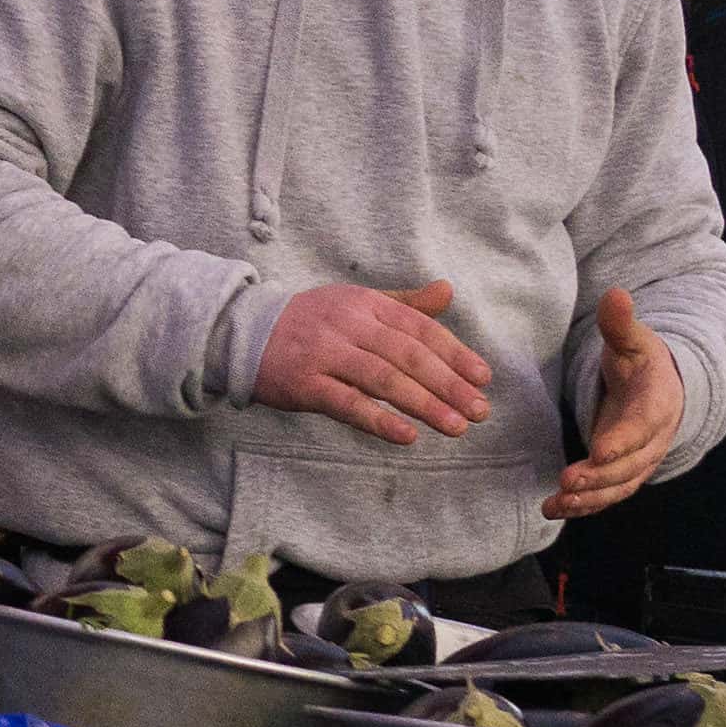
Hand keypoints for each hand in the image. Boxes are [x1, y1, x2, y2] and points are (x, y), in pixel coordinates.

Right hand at [255, 280, 493, 446]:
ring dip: (424, 404)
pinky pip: (347, 403)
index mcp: (365, 303)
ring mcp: (325, 353)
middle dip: (449, 384)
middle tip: (480, 410)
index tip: (483, 378)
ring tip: (456, 426)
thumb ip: (405, 304)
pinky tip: (407, 436)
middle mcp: (347, 324)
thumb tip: (448, 291)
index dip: (455, 353)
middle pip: (408, 355)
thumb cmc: (311, 322)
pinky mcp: (304, 384)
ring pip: (383, 379)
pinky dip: (379, 420)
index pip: (419, 328)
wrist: (242, 333)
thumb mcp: (356, 303)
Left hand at [546, 288, 682, 518]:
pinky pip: (606, 495)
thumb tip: (615, 294)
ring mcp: (638, 461)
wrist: (662, 389)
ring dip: (589, 499)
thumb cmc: (642, 362)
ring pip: (618, 487)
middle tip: (568, 481)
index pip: (642, 426)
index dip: (623, 441)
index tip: (600, 451)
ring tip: (558, 503)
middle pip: (629, 466)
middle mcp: (652, 440)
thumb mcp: (632, 339)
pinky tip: (553, 510)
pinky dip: (582, 506)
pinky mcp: (622, 474)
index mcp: (657, 404)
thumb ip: (620, 323)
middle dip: (600, 477)